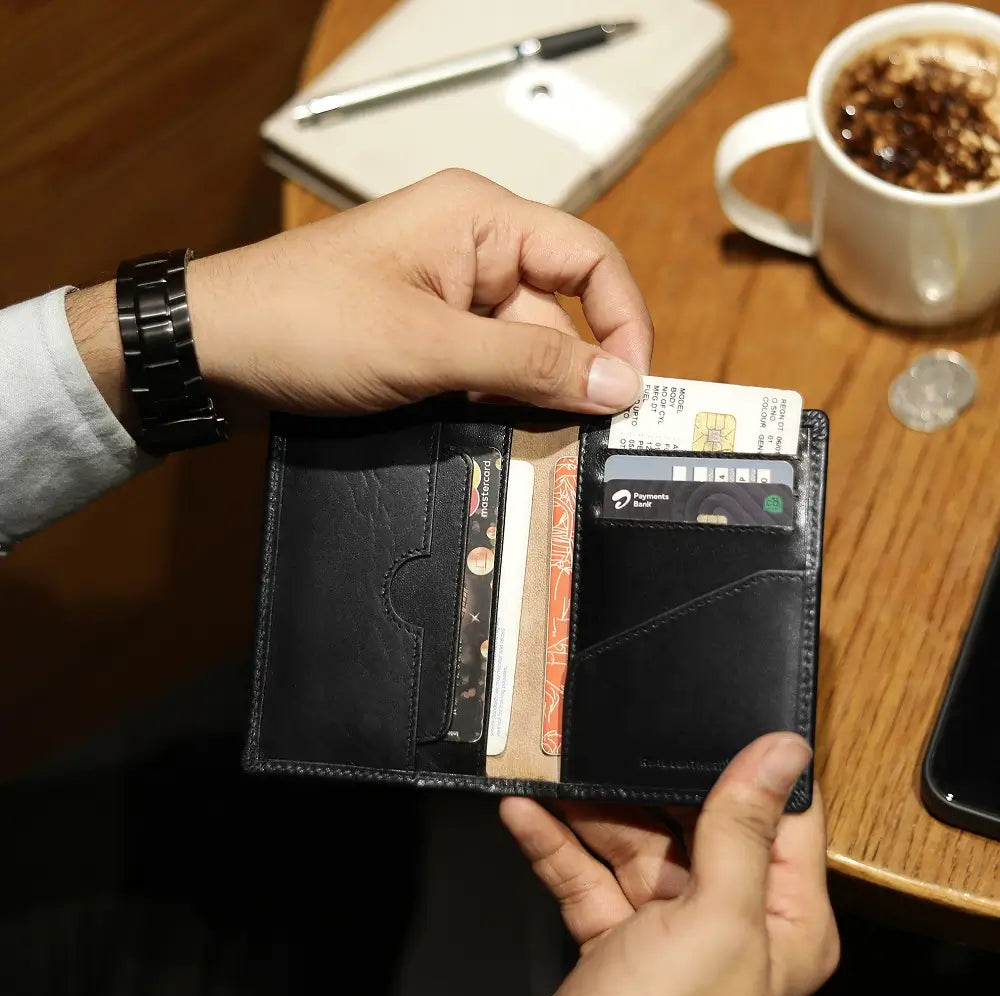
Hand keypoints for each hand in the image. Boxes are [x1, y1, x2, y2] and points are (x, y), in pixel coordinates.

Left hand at [68, 169, 651, 425]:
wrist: (213, 352)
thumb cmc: (302, 320)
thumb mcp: (429, 346)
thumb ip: (529, 363)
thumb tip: (618, 381)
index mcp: (480, 219)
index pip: (588, 259)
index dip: (621, 320)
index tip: (630, 385)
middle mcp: (471, 251)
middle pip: (558, 312)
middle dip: (569, 372)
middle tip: (581, 430)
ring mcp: (446, 297)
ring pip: (521, 349)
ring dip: (526, 393)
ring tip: (522, 434)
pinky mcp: (426, 336)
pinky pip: (485, 368)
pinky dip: (494, 399)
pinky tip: (486, 427)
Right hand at [501, 733, 838, 995]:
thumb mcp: (712, 923)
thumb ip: (742, 831)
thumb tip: (782, 750)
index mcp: (782, 918)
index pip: (781, 814)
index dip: (752, 759)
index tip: (716, 702)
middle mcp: (730, 919)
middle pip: (692, 819)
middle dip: (641, 779)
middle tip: (603, 731)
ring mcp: (668, 930)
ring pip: (630, 842)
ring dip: (587, 806)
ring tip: (551, 764)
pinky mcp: (613, 940)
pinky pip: (584, 874)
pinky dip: (553, 843)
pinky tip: (522, 810)